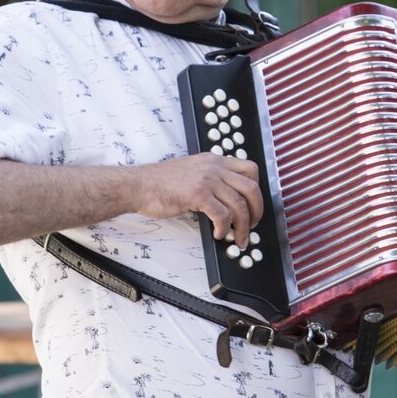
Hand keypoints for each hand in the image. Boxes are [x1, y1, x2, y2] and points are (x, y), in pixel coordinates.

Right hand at [133, 153, 261, 247]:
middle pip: (251, 187)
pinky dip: (224, 228)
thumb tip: (225, 199)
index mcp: (213, 160)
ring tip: (238, 237)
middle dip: (257, 210)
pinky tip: (218, 234)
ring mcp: (206, 179)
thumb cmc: (159, 183)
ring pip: (239, 204)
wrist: (139, 185)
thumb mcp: (191, 171)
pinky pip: (222, 215)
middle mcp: (213, 167)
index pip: (250, 168)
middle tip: (253, 224)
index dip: (257, 188)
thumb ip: (209, 178)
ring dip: (243, 226)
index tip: (253, 204)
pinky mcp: (198, 194)